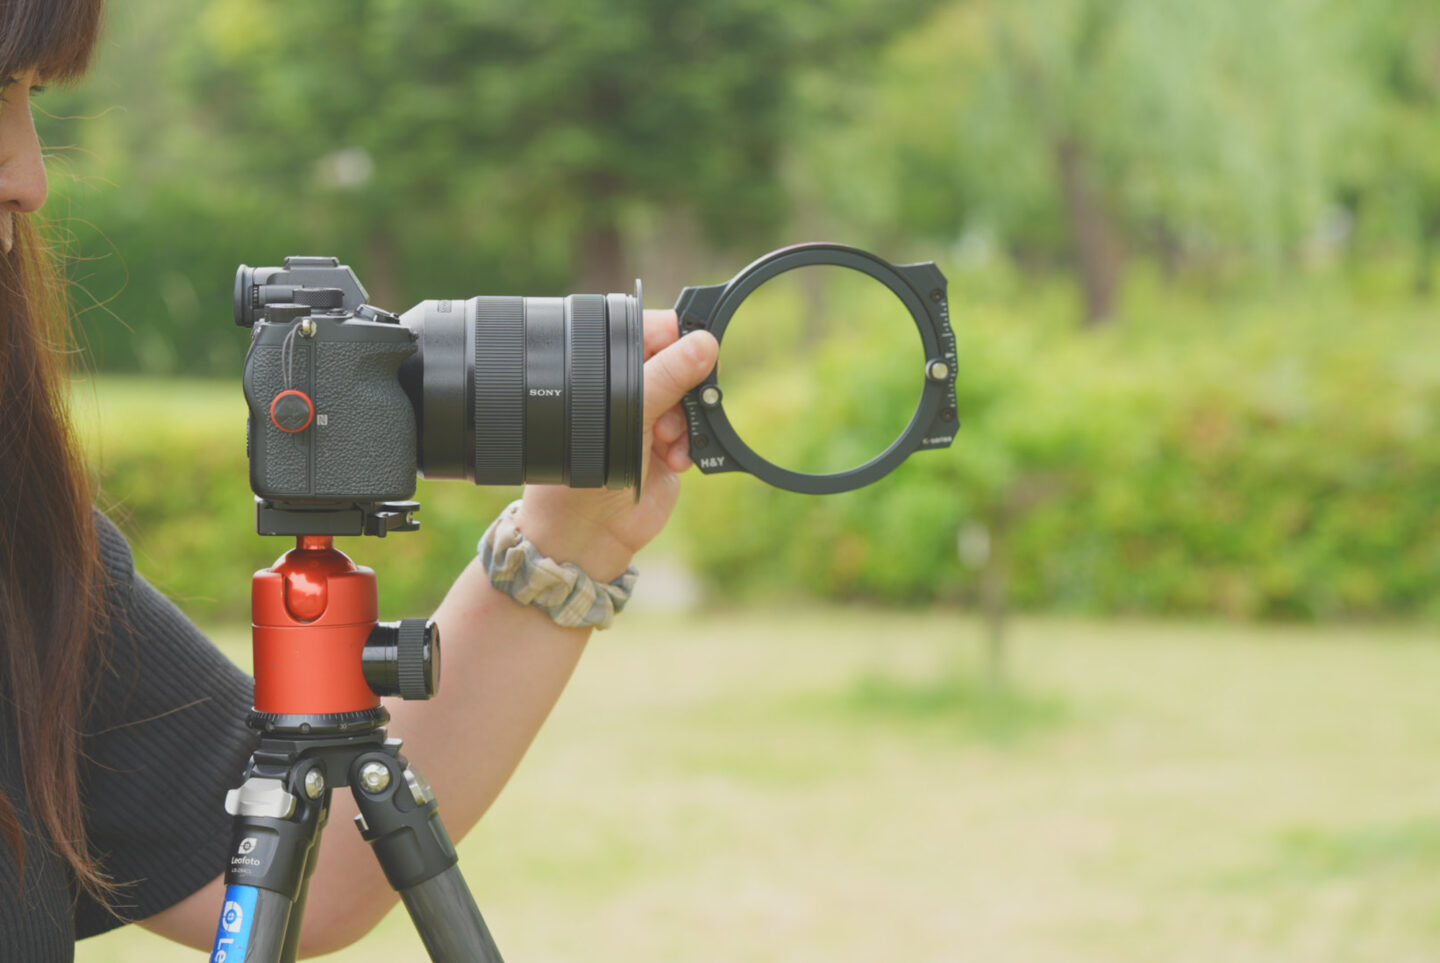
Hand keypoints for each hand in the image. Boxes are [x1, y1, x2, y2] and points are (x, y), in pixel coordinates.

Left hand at [514, 310, 719, 581]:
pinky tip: (674, 460)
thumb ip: (667, 377)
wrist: (590, 531)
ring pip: (693, 401)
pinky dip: (690, 446)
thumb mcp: (629, 413)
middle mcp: (631, 390)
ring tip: (666, 441)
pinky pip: (697, 434)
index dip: (680, 339)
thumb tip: (703, 344)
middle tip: (681, 405)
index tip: (699, 351)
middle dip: (686, 388)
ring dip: (687, 422)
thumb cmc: (586, 470)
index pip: (655, 331)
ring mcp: (651, 419)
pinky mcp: (669, 448)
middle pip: (682, 365)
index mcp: (609, 368)